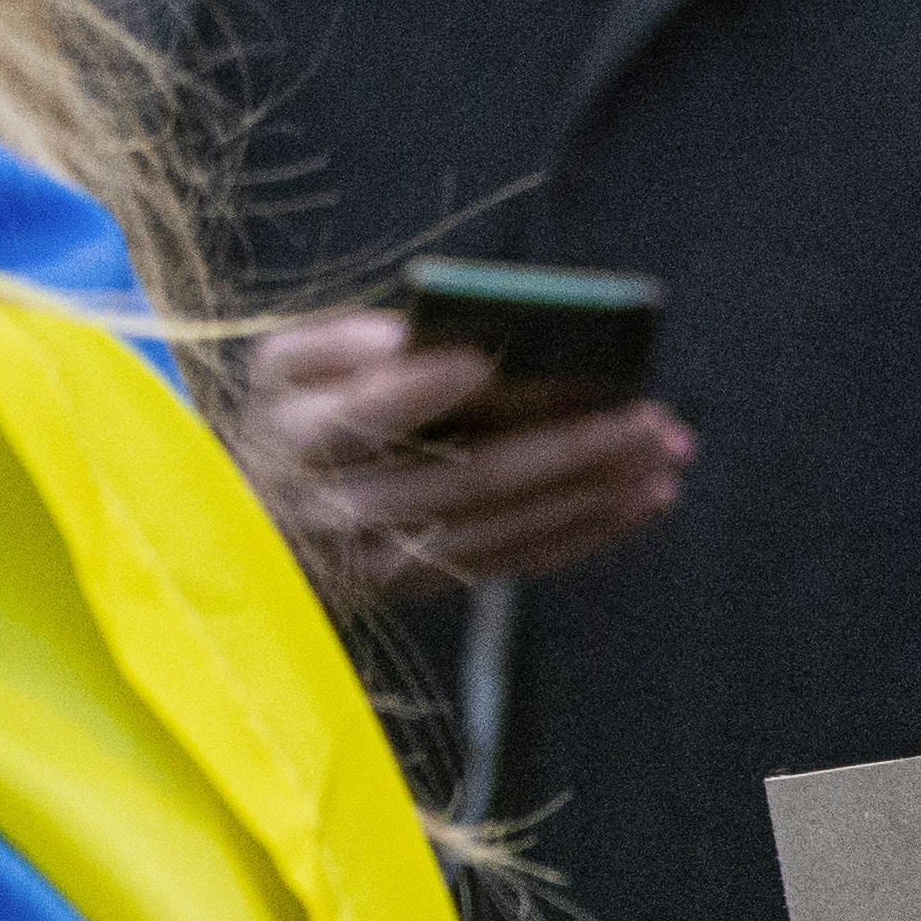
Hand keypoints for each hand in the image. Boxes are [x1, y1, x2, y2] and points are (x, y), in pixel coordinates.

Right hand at [233, 307, 690, 597]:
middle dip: (567, 446)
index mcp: (298, 437)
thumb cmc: (291, 417)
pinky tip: (646, 500)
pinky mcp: (424, 585)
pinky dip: (587, 531)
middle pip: (466, 477)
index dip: (416, 391)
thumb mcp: (282, 367)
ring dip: (595, 493)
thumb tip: (408, 335)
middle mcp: (340, 507)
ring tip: (667, 454)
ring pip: (504, 525)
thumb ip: (338, 344)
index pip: (360, 416)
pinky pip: (516, 560)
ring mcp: (385, 558)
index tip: (479, 360)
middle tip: (647, 417)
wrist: (253, 525)